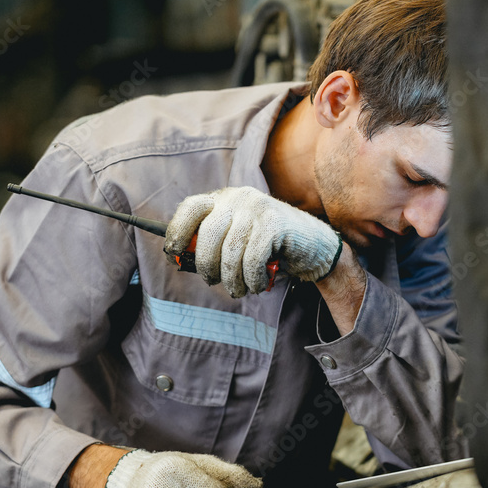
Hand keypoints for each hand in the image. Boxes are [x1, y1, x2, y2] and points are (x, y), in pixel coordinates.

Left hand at [164, 186, 341, 296]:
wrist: (314, 247)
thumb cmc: (269, 250)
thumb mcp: (236, 243)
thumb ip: (211, 245)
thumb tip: (179, 260)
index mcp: (224, 199)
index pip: (191, 208)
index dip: (177, 231)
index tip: (173, 254)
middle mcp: (239, 198)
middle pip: (208, 234)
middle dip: (207, 266)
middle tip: (213, 282)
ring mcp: (258, 208)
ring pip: (230, 251)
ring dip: (231, 279)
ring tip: (238, 290)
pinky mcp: (275, 223)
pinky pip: (252, 258)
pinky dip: (251, 278)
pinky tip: (256, 284)